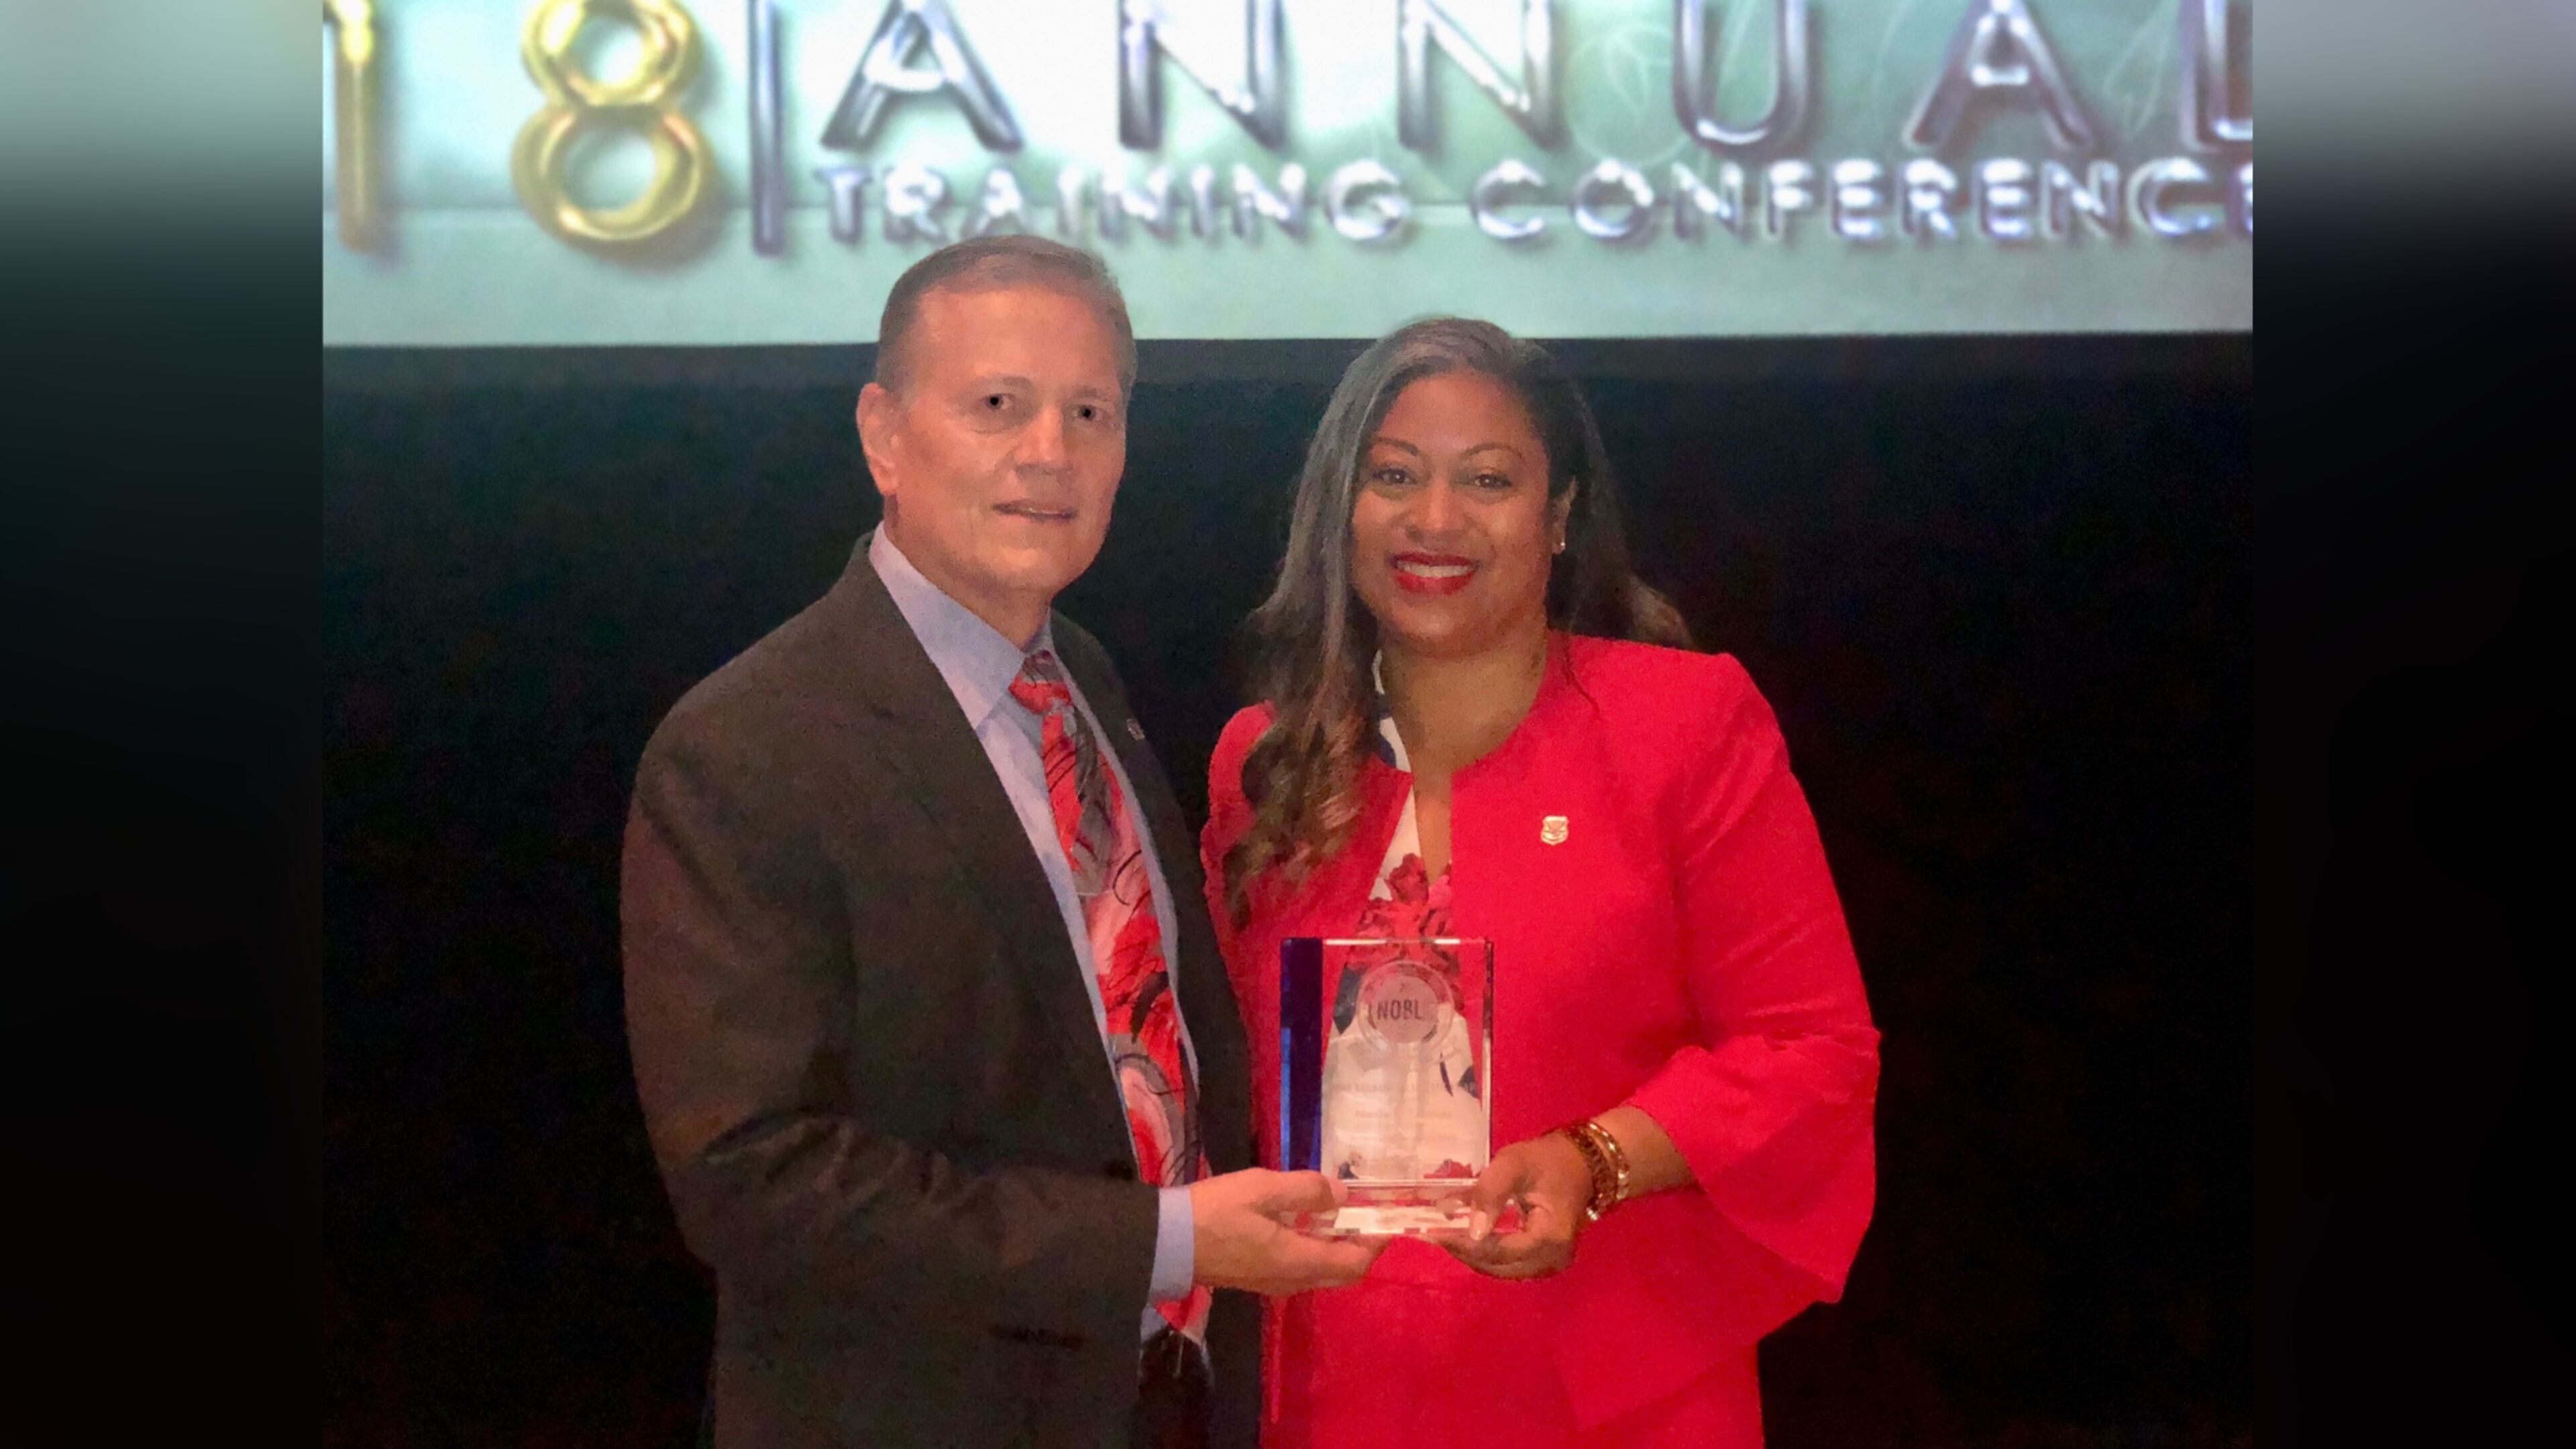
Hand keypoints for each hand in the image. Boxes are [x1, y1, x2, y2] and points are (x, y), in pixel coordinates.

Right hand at [1190, 1169, 1386, 1294]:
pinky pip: (1301, 1267)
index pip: (1355, 1263)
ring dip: (1336, 1246)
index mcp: (1299, 1261)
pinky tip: (1305, 1220)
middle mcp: (1292, 1280)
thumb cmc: (1216, 1212)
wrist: (1166, 1242)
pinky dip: (1314, 1247)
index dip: (1376, 1243)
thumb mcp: (1263, 1189)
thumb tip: (1343, 1195)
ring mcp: (1274, 1282)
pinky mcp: (1259, 1277)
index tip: (1386, 1217)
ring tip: (1339, 1211)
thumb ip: (1306, 1190)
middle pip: (1341, 1272)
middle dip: (1359, 1245)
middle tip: (1365, 1212)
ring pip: (1321, 1270)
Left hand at [1442, 1131, 1591, 1279]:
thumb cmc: (1548, 1160)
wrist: (1583, 1164)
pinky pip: (1509, 1264)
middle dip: (1464, 1252)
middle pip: (1497, 1266)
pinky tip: (1467, 1239)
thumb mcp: (1515, 1164)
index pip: (1498, 1251)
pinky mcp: (1545, 1260)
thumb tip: (1473, 1230)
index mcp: (1549, 1238)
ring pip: (1501, 1269)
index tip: (1433, 1234)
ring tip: (1444, 1236)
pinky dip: (1486, 1254)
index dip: (1464, 1245)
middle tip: (1431, 1236)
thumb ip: (1491, 1192)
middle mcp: (1552, 1260)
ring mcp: (1550, 1264)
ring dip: (1473, 1255)